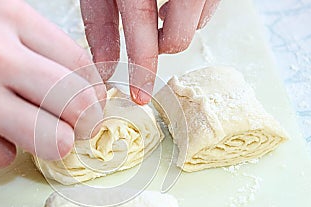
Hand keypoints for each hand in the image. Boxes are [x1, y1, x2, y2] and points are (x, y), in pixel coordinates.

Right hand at [0, 0, 105, 167]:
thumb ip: (41, 47)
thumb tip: (88, 87)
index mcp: (7, 16)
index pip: (80, 65)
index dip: (94, 92)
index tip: (91, 103)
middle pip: (77, 105)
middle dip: (85, 122)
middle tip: (78, 125)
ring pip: (53, 142)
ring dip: (52, 141)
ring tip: (35, 128)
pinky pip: (5, 158)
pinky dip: (1, 148)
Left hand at [80, 0, 219, 104]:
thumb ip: (100, 22)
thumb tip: (104, 67)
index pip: (140, 22)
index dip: (141, 63)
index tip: (139, 93)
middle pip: (177, 35)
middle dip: (160, 46)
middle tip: (151, 38)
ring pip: (198, 24)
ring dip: (178, 25)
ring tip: (163, 5)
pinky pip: (211, 7)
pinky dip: (192, 11)